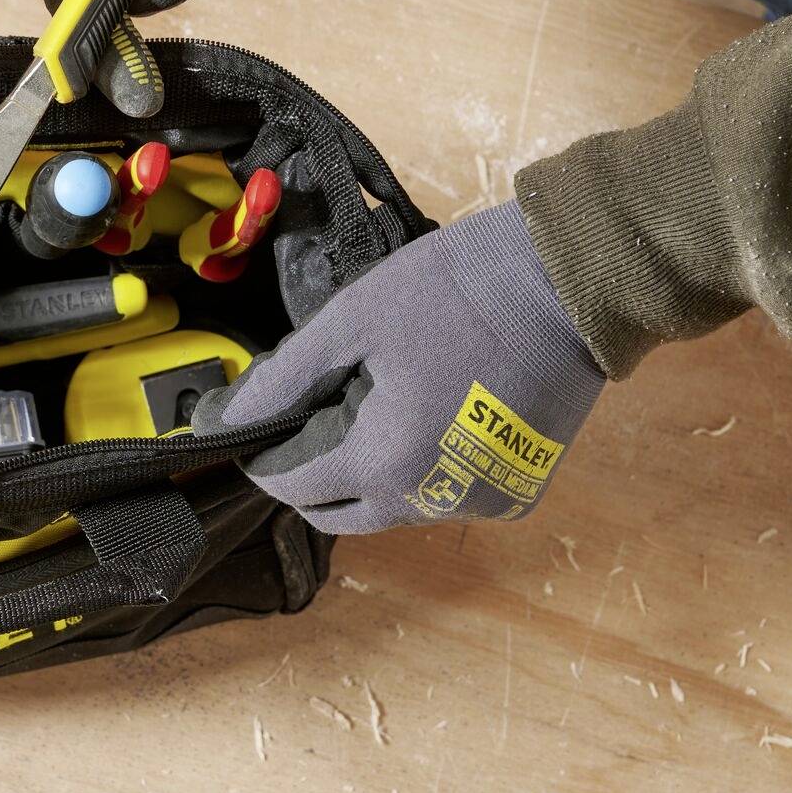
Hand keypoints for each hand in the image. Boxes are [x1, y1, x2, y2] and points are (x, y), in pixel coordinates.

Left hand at [192, 200, 605, 532]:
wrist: (569, 282)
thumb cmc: (454, 290)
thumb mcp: (352, 320)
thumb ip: (283, 378)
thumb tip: (223, 418)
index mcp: (383, 462)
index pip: (291, 487)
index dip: (261, 455)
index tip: (252, 422)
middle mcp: (431, 501)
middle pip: (340, 511)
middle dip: (312, 471)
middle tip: (311, 411)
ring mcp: (481, 503)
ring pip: (395, 507)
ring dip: (370, 471)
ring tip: (374, 401)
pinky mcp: (518, 493)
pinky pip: (449, 496)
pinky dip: (427, 468)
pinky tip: (431, 414)